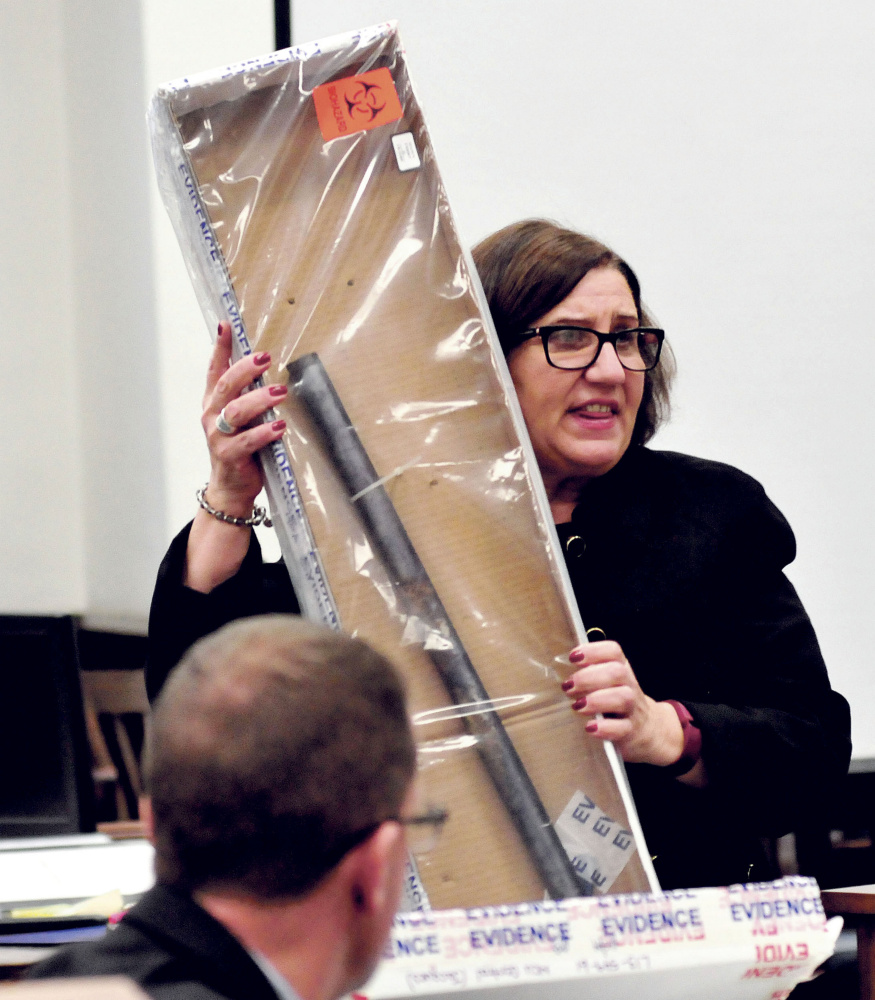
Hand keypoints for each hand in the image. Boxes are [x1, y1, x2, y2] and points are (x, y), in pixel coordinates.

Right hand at [201, 322, 287, 516]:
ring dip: (259, 400)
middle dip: (245, 369)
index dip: (220, 348)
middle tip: (266, 358)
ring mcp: (218, 436)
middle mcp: (211, 416)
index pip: (214, 370)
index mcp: (213, 403)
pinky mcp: (229, 456)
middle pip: (225, 386)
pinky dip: (264, 432)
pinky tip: (279, 426)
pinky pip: (247, 440)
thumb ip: (246, 396)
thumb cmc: (239, 448)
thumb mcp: (239, 418)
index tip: (226, 325)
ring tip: (280, 392)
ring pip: (236, 411)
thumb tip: (264, 368)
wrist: (229, 487)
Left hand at [561, 641, 684, 766]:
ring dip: (597, 700)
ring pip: (623, 697)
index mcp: (621, 669)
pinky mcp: (631, 732)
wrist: (649, 731)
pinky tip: (590, 728)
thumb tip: (555, 668)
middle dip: (589, 677)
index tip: (573, 657)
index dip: (593, 651)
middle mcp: (629, 686)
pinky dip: (604, 728)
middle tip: (568, 686)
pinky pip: (622, 728)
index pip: (613, 651)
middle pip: (617, 672)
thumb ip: (589, 674)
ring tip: (577, 706)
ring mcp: (633, 709)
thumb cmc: (617, 703)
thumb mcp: (608, 684)